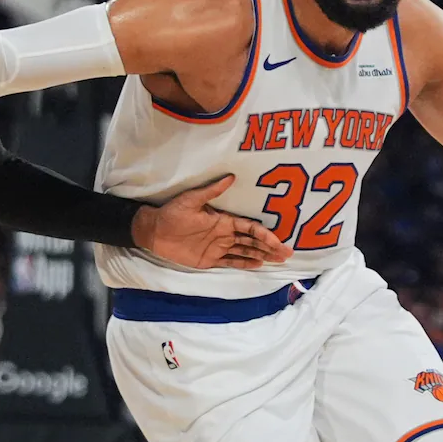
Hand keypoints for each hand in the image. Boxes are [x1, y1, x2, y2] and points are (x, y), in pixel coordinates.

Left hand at [133, 175, 292, 269]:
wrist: (155, 231)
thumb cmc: (172, 213)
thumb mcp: (192, 200)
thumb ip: (212, 191)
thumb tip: (231, 176)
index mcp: (223, 220)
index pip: (249, 227)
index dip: (264, 234)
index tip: (277, 240)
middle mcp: (224, 234)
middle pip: (252, 241)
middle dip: (270, 247)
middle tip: (287, 254)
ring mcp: (218, 247)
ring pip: (245, 252)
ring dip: (262, 255)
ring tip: (278, 260)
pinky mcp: (209, 259)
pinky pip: (231, 261)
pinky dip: (244, 263)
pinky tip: (258, 264)